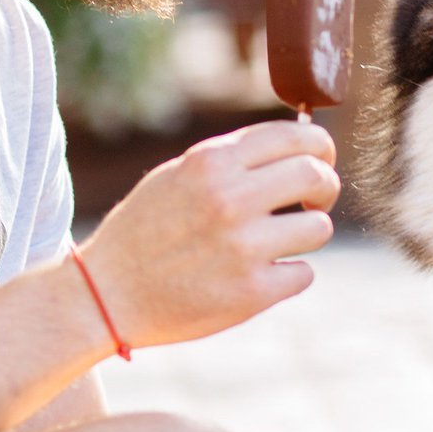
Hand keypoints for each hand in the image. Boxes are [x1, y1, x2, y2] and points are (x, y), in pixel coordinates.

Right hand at [76, 120, 339, 349]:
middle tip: (315, 201)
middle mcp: (230, 199)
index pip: (296, 136)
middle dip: (325, 186)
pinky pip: (303, 273)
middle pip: (316, 175)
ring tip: (278, 242)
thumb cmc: (146, 230)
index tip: (321, 160)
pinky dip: (288, 275)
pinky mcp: (251, 292)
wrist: (107, 295)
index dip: (320, 147)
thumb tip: (299, 146)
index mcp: (212, 162)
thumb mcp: (179, 175)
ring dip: (307, 234)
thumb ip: (233, 159)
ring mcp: (243, 247)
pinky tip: (258, 275)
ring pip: (319, 227)